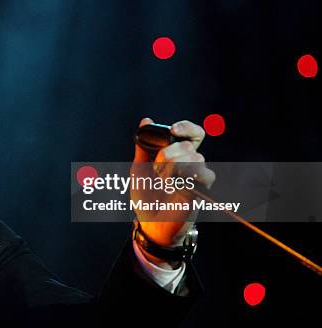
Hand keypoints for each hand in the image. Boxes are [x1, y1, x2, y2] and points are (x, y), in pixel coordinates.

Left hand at [131, 118, 214, 258]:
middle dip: (167, 154)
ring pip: (195, 157)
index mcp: (178, 155)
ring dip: (174, 167)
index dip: (186, 127)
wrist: (149, 224)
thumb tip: (146, 120)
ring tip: (163, 182)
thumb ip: (143, 146)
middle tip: (157, 170)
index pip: (193, 134)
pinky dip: (186, 178)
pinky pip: (204, 175)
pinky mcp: (201, 192)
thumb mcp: (140, 168)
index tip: (172, 130)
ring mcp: (197, 178)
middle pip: (188, 145)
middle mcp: (191, 164)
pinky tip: (174, 187)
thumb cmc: (146, 196)